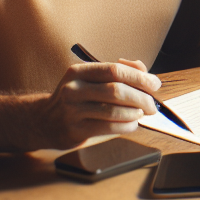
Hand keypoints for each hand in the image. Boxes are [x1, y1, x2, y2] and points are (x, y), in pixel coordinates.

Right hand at [39, 59, 161, 148]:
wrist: (44, 120)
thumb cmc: (77, 97)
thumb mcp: (91, 79)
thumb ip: (119, 71)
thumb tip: (144, 70)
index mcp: (79, 71)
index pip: (114, 70)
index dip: (139, 77)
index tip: (155, 84)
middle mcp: (73, 89)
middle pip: (116, 91)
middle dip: (141, 97)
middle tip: (152, 105)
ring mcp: (72, 110)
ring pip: (113, 111)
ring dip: (134, 113)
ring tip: (141, 113)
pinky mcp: (75, 130)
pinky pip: (108, 127)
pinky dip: (126, 126)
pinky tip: (131, 124)